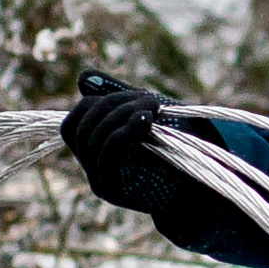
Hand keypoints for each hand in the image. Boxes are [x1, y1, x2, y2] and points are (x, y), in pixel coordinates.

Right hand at [62, 69, 207, 216]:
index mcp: (92, 150)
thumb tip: (83, 77)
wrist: (197, 184)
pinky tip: (146, 120)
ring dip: (123, 115)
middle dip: (114, 105)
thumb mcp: (142, 113)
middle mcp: (89, 167)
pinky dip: (126, 132)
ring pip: (94, 139)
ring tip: (152, 107)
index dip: (93, 104)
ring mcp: (97, 180)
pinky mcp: (112, 190)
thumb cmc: (171, 146)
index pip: (71, 125)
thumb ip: (116, 96)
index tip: (129, 95)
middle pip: (83, 128)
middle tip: (150, 98)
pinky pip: (108, 155)